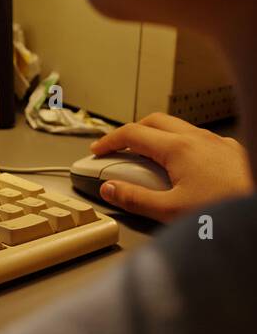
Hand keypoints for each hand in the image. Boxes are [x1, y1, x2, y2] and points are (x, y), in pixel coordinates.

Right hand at [89, 112, 252, 221]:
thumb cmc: (227, 211)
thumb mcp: (171, 212)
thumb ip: (135, 199)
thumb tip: (110, 189)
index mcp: (179, 148)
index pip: (133, 133)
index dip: (109, 141)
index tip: (97, 151)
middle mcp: (199, 139)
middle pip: (155, 121)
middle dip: (133, 132)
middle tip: (120, 148)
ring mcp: (220, 144)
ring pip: (180, 128)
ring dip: (159, 138)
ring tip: (151, 159)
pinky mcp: (235, 153)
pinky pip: (202, 140)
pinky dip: (183, 146)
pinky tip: (187, 168)